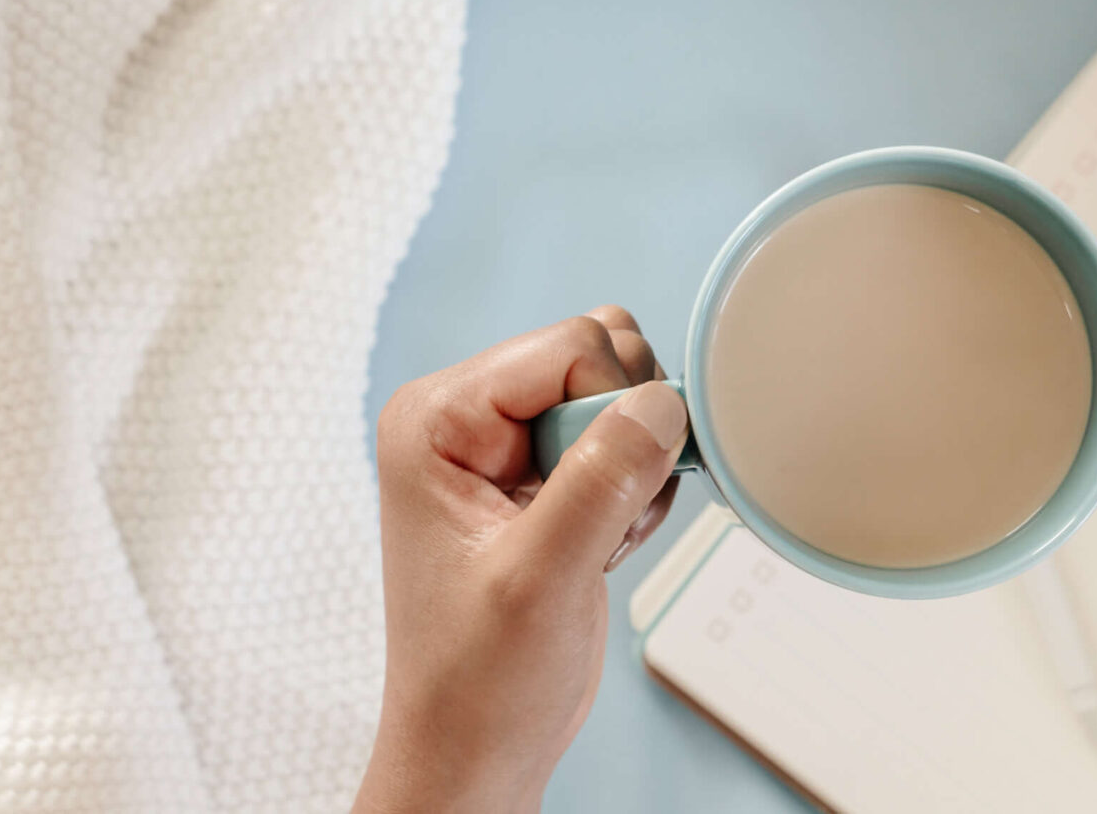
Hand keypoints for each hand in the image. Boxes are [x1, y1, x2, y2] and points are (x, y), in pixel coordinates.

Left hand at [352, 311, 686, 813]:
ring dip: (634, 471)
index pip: (567, 346)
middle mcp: (464, 417)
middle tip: (596, 520)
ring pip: (619, 397)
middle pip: (597, 358)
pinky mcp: (543, 480)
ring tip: (594, 543)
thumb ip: (600, 481)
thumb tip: (661, 401)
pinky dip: (635, 496)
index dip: (611, 409)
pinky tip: (599, 550)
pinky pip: (624, 444)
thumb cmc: (476, 681)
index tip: (603, 495)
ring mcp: (505, 447)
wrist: (474, 750)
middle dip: (625, 438)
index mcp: (435, 418)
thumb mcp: (540, 579)